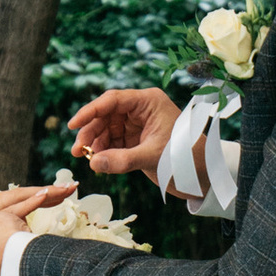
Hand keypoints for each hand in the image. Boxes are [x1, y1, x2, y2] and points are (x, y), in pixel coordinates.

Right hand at [64, 84, 180, 179]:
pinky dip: (104, 151)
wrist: (201, 174)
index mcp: (149, 102)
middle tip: (78, 150)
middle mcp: (142, 110)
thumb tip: (93, 163)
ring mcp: (138, 125)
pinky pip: (113, 142)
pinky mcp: (136, 140)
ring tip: (85, 158)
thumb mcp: (152, 157)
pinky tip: (97, 161)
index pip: (113, 100)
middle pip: (107, 115)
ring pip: (108, 129)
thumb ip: (122, 160)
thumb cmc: (184, 158)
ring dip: (95, 143)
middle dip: (91, 131)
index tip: (74, 124)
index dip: (91, 111)